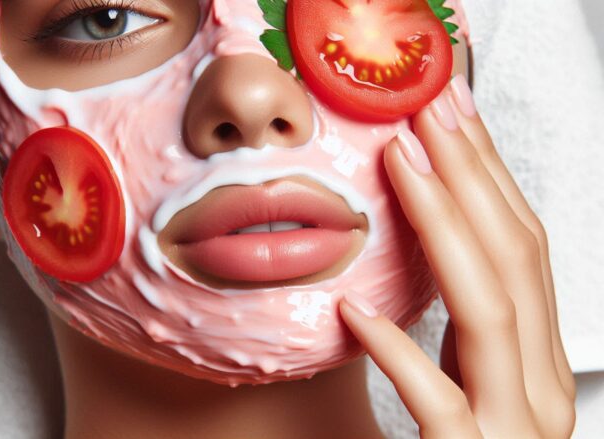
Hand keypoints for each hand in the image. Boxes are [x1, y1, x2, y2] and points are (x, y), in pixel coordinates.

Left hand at [339, 75, 575, 437]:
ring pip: (493, 311)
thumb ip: (450, 341)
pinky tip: (355, 312)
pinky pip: (439, 404)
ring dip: (448, 228)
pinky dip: (401, 354)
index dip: (489, 175)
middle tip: (430, 107)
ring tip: (402, 166)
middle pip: (519, 258)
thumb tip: (398, 273)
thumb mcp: (466, 388)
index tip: (447, 115)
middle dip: (475, 175)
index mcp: (536, 361)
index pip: (523, 248)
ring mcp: (517, 429)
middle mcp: (541, 388)